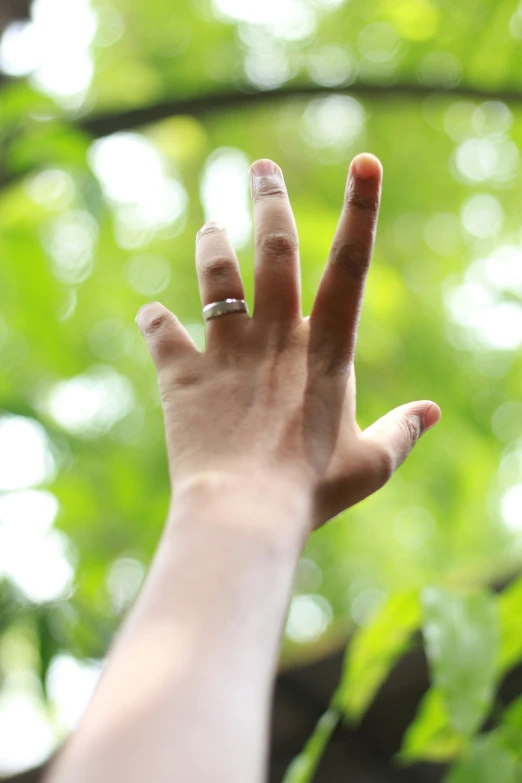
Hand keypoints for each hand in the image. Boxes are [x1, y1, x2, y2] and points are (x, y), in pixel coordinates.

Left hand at [136, 154, 439, 532]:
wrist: (244, 511)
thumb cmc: (313, 490)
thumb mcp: (370, 464)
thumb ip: (402, 431)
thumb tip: (431, 412)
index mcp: (326, 351)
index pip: (350, 267)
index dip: (361, 210)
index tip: (363, 160)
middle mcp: (276, 337)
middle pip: (274, 251)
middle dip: (268, 201)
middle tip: (259, 167)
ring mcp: (226, 352)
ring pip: (216, 277)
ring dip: (213, 244)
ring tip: (211, 225)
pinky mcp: (182, 375)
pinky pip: (162, 333)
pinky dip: (155, 321)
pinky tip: (152, 316)